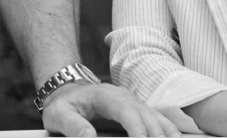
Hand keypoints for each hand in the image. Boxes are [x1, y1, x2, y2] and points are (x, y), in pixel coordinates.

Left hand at [41, 82, 181, 136]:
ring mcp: (133, 103)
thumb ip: (72, 125)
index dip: (136, 127)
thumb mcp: (59, 114)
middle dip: (155, 134)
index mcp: (105, 95)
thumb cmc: (64, 105)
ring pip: (155, 116)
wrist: (68, 93)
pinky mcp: (138, 111)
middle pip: (145, 114)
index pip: (125, 110)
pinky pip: (157, 119)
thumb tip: (88, 137)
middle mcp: (124, 97)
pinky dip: (167, 129)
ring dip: (166, 132)